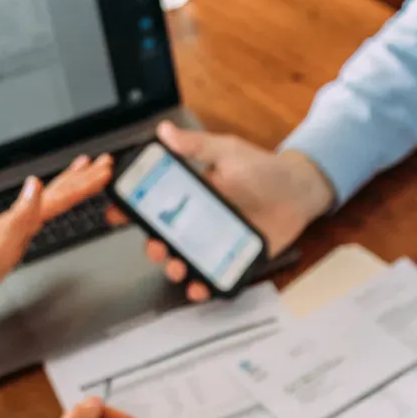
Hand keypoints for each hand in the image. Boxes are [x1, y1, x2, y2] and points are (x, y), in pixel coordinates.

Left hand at [0, 154, 113, 318]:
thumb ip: (20, 216)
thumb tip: (35, 184)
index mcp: (17, 220)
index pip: (57, 197)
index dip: (81, 184)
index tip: (103, 171)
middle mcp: (16, 218)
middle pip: (54, 192)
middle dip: (80, 177)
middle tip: (102, 163)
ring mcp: (13, 226)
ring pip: (47, 199)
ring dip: (68, 184)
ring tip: (83, 171)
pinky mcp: (11, 237)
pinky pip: (39, 212)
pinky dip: (52, 202)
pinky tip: (50, 202)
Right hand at [107, 120, 334, 301]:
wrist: (299, 192)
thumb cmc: (264, 169)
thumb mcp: (227, 152)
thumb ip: (196, 146)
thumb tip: (165, 132)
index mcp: (191, 194)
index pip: (153, 203)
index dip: (131, 210)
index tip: (116, 214)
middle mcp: (197, 220)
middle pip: (164, 238)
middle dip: (153, 247)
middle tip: (156, 248)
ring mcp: (214, 242)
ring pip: (184, 260)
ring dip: (174, 268)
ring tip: (178, 268)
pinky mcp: (232, 258)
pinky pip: (212, 275)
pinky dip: (203, 284)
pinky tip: (200, 285)